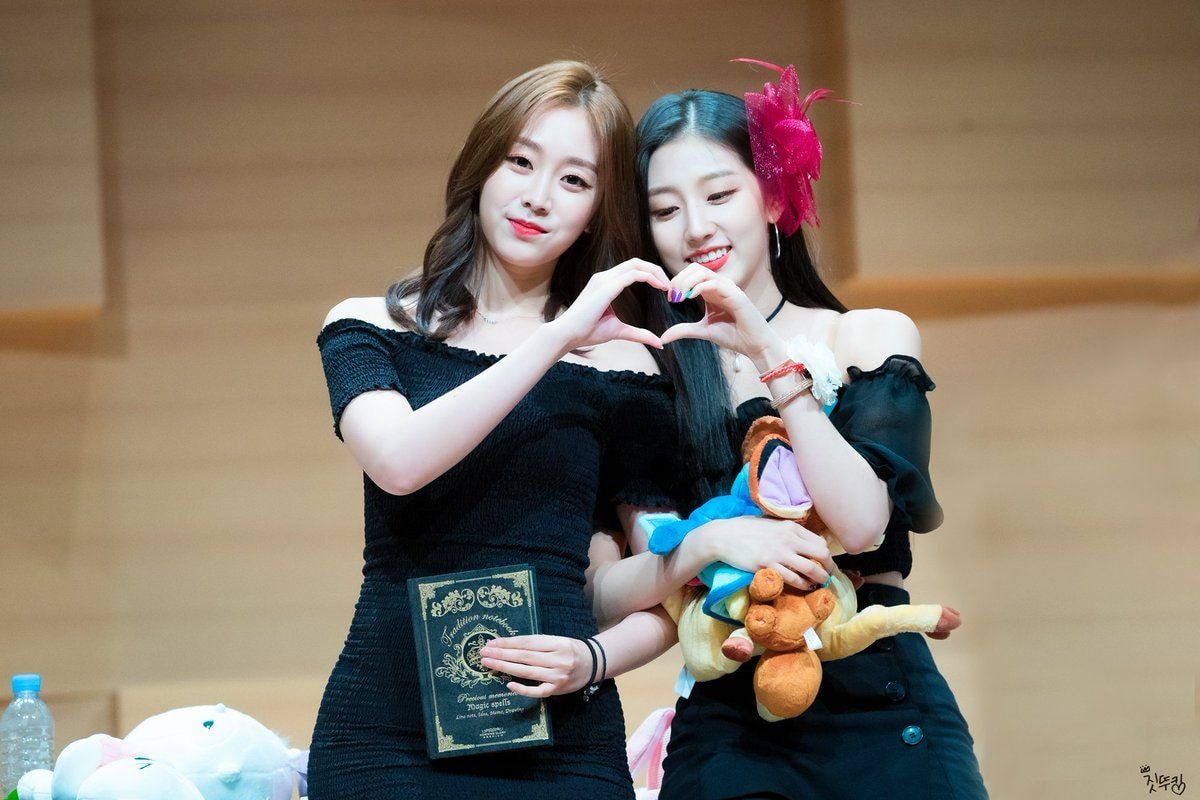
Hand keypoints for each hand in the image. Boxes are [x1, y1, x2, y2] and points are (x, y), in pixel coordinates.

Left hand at [479, 635, 593, 697]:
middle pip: (524, 656)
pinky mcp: (557, 690)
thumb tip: (508, 645)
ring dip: (505, 667)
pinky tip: (508, 684)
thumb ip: (537, 643)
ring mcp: (558, 676)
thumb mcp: (558, 640)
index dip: (508, 643)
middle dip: (502, 654)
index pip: (527, 642)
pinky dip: (523, 689)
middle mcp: (558, 659)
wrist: (593, 664)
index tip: (491, 643)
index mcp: (558, 643)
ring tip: (489, 663)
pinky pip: (537, 691)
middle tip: (483, 653)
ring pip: (527, 672)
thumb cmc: (571, 649)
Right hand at [549, 259, 670, 351]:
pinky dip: (650, 278)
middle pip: (637, 263)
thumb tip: (659, 343)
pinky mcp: (606, 286)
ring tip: (668, 287)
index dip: (652, 275)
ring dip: (656, 273)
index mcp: (606, 283)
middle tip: (672, 286)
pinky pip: (633, 275)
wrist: (567, 335)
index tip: (665, 289)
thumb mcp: (619, 331)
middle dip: (657, 271)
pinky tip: (661, 287)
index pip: (633, 269)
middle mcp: (604, 277)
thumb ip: (639, 334)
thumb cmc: (587, 332)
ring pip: (637, 265)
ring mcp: (604, 279)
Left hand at [660, 266, 782, 357]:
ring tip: (679, 297)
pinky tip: (690, 297)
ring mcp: (728, 288)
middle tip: (673, 296)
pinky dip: (699, 287)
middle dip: (679, 279)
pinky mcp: (735, 295)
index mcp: (712, 290)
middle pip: (694, 269)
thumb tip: (663, 337)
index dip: (677, 282)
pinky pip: (714, 283)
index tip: (671, 299)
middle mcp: (720, 285)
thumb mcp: (703, 331)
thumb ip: (684, 330)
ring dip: (686, 282)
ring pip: (702, 272)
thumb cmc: (734, 336)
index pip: (691, 274)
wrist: (755, 345)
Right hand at [692, 516, 833, 589]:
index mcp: (790, 527)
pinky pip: (793, 579)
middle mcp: (788, 538)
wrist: (723, 536)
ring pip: (811, 568)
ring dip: (819, 579)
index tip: (824, 564)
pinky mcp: (768, 565)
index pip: (820, 542)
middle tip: (826, 576)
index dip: (826, 556)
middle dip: (828, 568)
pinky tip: (803, 587)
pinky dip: (802, 585)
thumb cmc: (745, 529)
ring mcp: (778, 552)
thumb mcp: (770, 524)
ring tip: (818, 584)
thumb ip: (787, 531)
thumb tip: (802, 541)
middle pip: (821, 555)